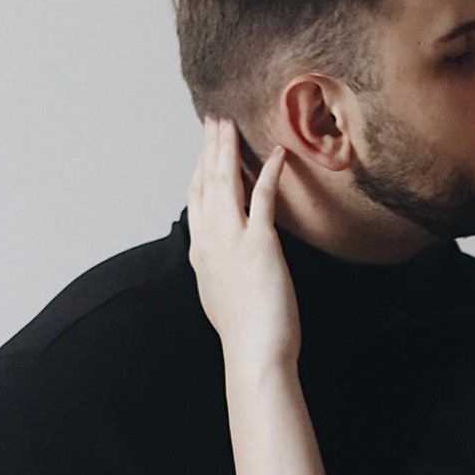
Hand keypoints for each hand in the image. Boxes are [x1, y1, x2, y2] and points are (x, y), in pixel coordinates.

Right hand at [187, 117, 299, 373]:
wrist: (254, 354)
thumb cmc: (245, 334)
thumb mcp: (220, 295)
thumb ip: (219, 269)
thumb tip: (223, 261)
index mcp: (200, 253)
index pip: (196, 199)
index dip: (199, 170)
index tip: (205, 149)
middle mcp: (210, 241)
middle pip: (205, 182)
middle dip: (208, 148)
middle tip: (213, 120)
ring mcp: (232, 240)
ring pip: (225, 182)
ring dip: (228, 149)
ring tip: (230, 124)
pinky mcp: (259, 244)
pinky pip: (263, 198)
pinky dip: (270, 172)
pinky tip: (278, 154)